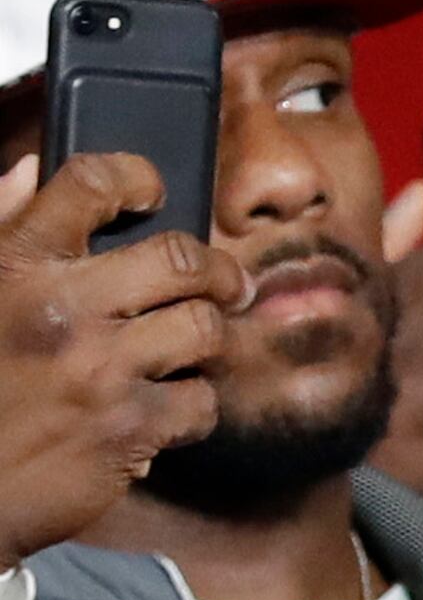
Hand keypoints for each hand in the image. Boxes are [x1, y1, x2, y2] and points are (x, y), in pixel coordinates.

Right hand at [0, 152, 247, 567]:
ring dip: (206, 338)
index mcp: (12, 263)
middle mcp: (61, 308)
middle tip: (224, 283)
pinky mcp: (128, 428)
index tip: (152, 191)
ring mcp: (99, 369)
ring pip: (204, 328)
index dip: (135, 177)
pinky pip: (201, 401)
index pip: (89, 183)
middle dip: (215, 269)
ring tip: (192, 347)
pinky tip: (168, 407)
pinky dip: (193, 405)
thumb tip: (30, 171)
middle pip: (181, 258)